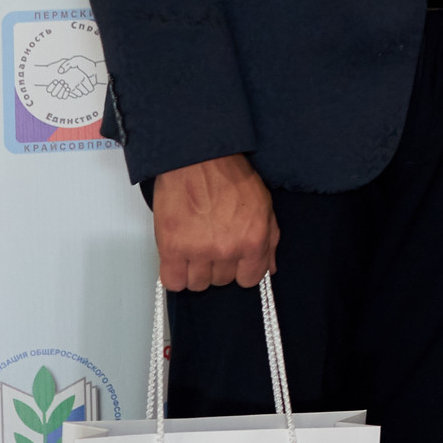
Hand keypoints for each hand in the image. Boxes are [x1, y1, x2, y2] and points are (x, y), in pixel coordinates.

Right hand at [152, 154, 277, 290]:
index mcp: (254, 240)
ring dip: (196, 271)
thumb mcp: (264, 205)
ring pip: (198, 284)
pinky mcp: (172, 249)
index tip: (234, 262)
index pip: (251, 279)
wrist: (198, 159)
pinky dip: (175, 275)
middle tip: (212, 244)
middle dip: (219, 266)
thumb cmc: (230, 176)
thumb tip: (269, 267)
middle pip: (222, 281)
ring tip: (194, 248)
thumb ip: (270, 240)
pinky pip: (173, 282)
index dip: (242, 270)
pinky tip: (179, 259)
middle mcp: (228, 249)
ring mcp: (199, 251)